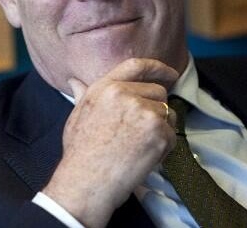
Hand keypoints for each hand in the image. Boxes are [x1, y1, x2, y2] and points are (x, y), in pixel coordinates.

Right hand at [42, 58, 177, 227]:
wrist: (87, 181)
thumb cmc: (80, 150)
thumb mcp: (77, 115)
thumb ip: (82, 94)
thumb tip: (75, 81)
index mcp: (105, 87)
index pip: (137, 65)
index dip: (157, 67)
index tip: (170, 73)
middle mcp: (125, 94)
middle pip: (158, 91)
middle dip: (155, 107)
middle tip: (140, 129)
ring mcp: (144, 113)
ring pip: (167, 113)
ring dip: (160, 127)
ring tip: (139, 144)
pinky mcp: (158, 133)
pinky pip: (172, 134)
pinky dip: (164, 146)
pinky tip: (144, 155)